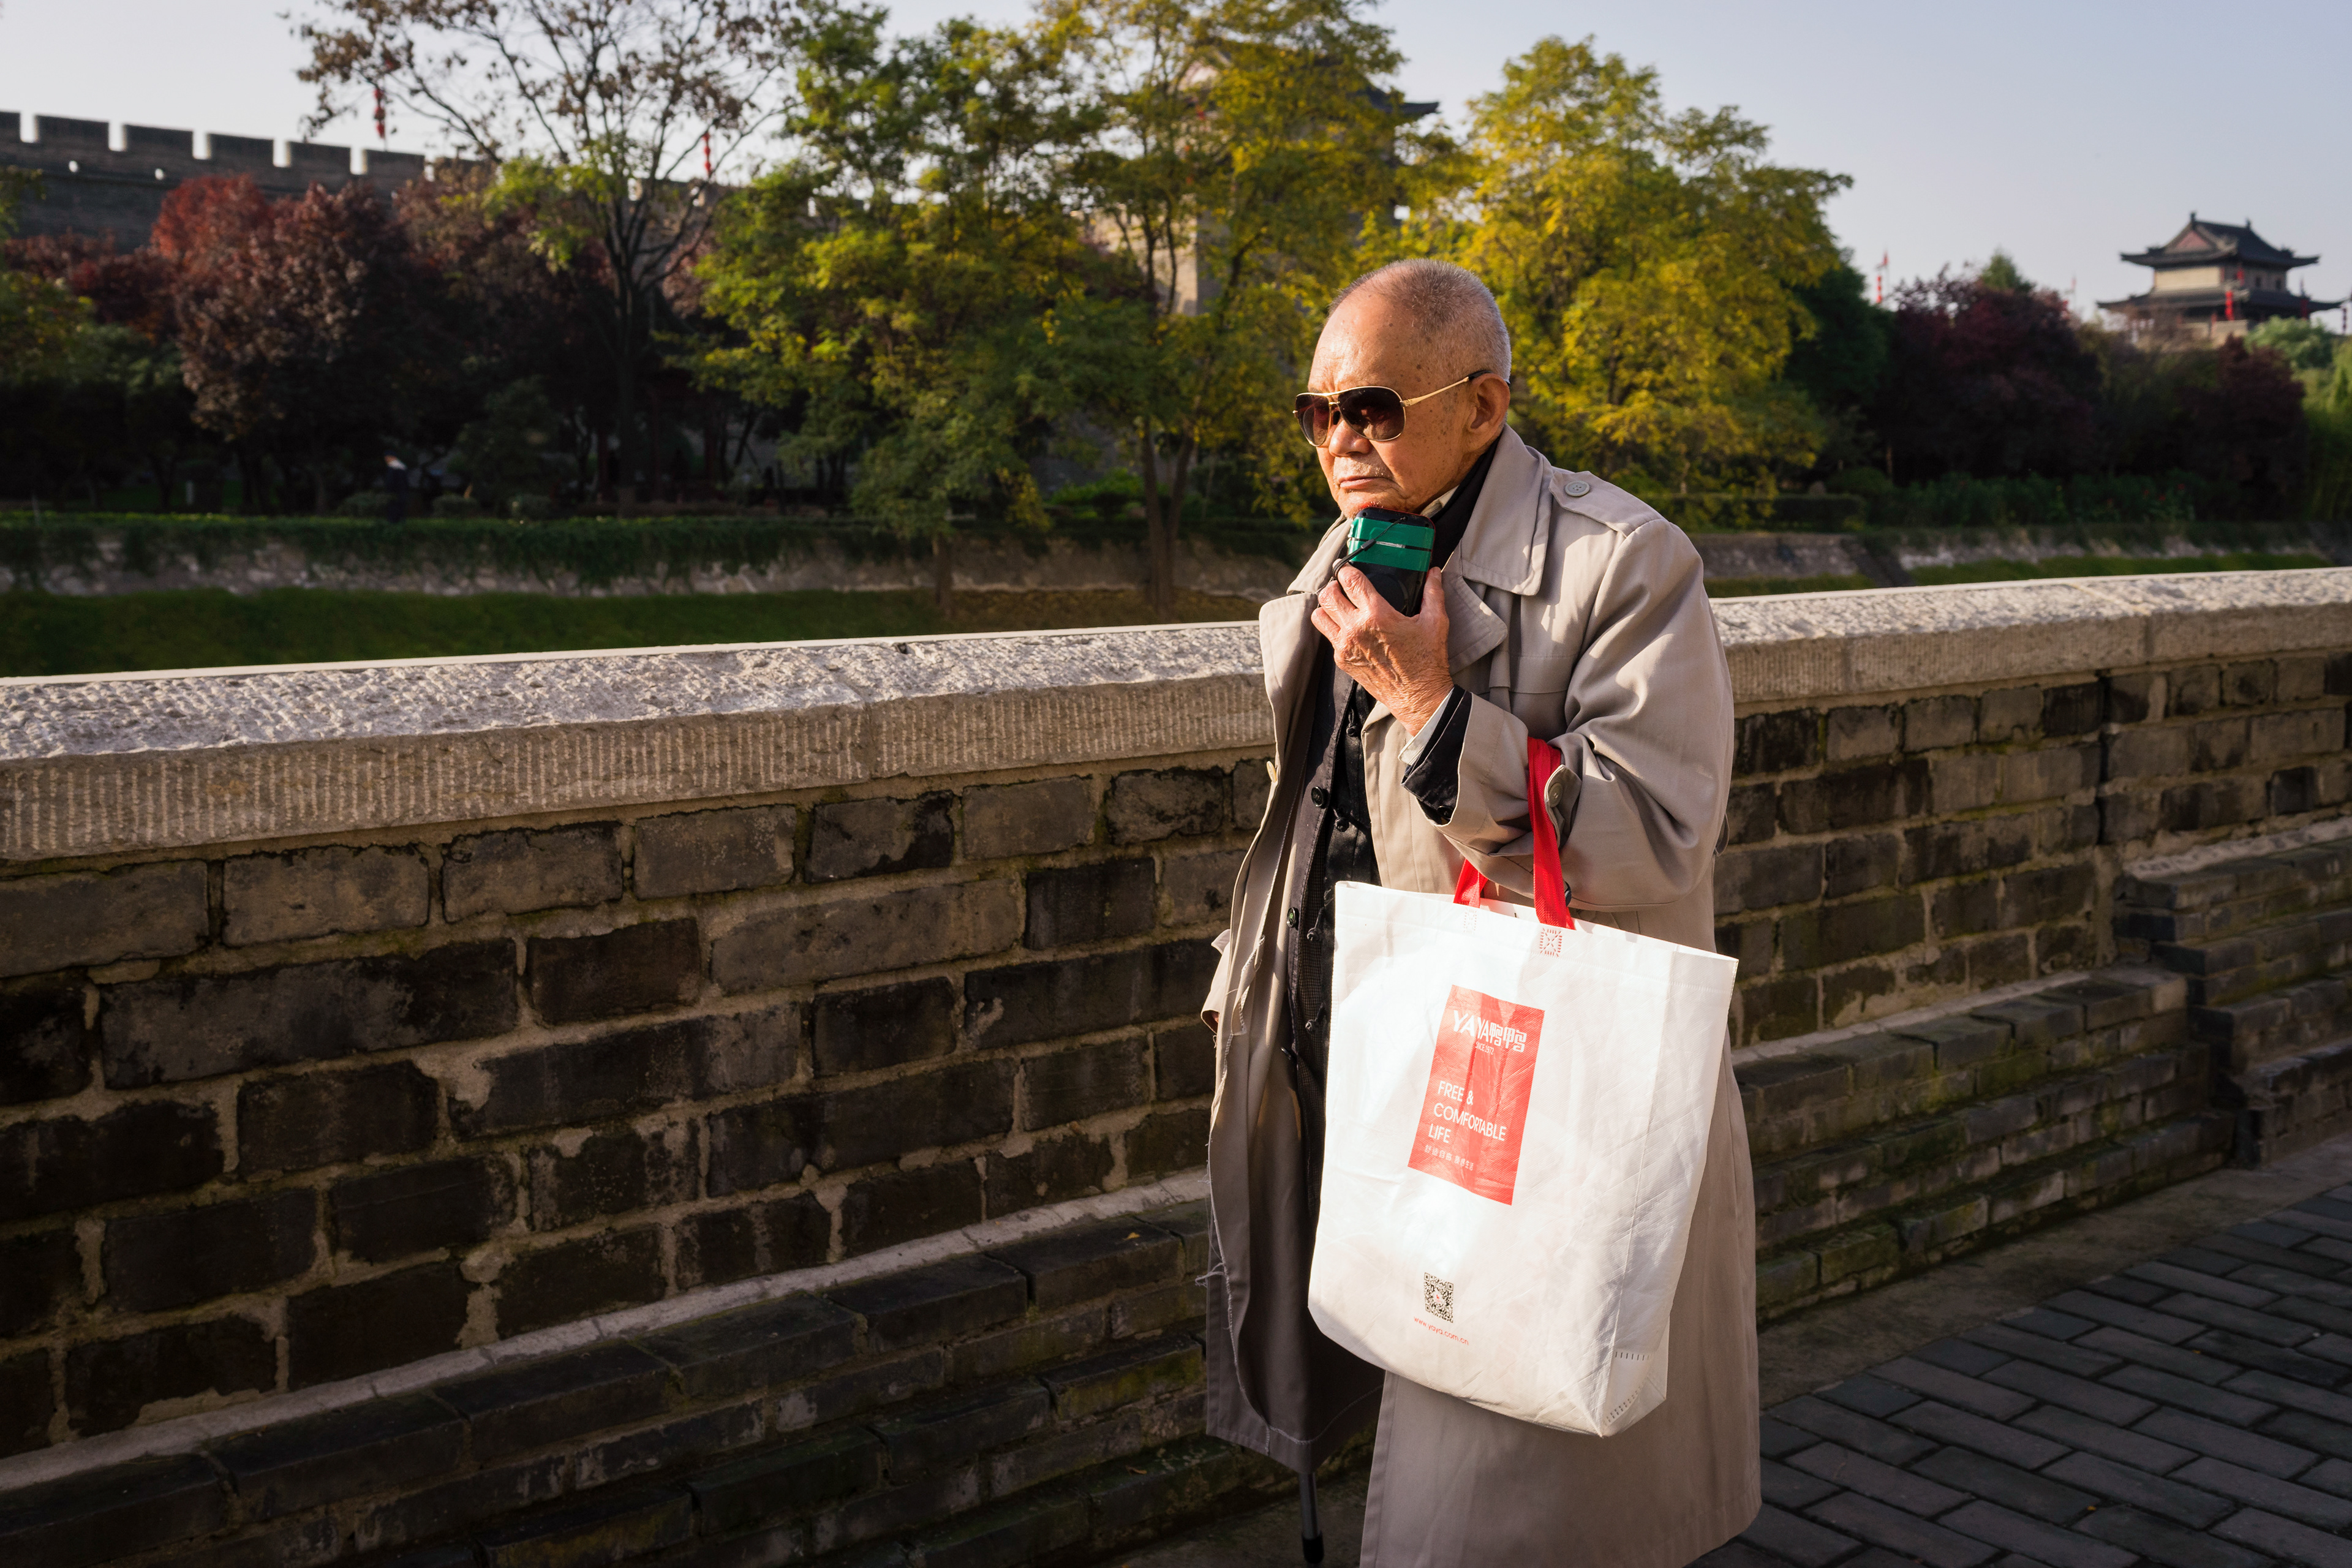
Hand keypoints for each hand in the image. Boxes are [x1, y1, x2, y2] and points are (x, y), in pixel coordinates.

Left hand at [1311, 562, 1453, 733]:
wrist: (1418, 697)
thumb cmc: (1427, 660)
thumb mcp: (1435, 622)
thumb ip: (1433, 593)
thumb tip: (1435, 572)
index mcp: (1377, 615)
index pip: (1349, 581)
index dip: (1347, 570)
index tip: (1350, 569)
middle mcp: (1356, 629)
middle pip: (1327, 595)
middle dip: (1334, 585)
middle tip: (1344, 586)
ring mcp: (1345, 646)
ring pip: (1319, 615)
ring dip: (1327, 606)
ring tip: (1340, 604)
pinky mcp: (1343, 660)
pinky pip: (1328, 636)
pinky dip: (1333, 627)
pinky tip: (1347, 626)